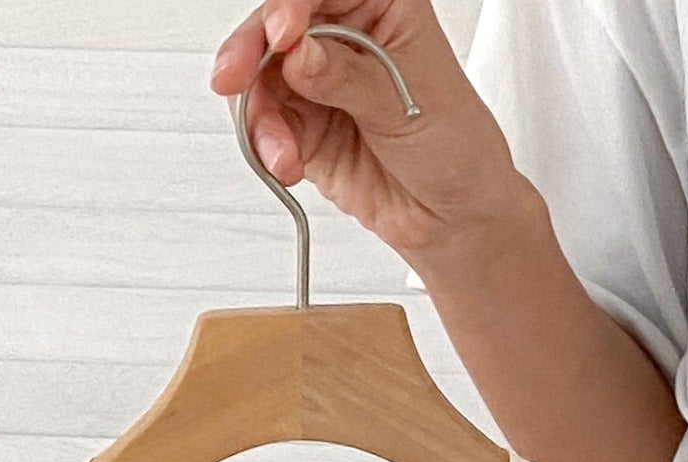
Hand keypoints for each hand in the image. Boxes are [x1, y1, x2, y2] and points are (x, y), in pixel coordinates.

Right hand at [211, 1, 526, 263]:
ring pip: (262, 82)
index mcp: (384, 8)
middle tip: (233, 79)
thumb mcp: (405, 103)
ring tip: (282, 154)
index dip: (292, 6)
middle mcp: (346, 39)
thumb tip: (299, 56)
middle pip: (276, 30)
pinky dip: (267, 148)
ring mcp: (320, 84)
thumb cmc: (454, 146)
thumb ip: (347, 76)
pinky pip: (265, 128)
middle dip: (250, 56)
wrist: (449, 215)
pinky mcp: (303, 128)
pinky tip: (286, 164)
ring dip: (260, 120)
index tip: (283, 34)